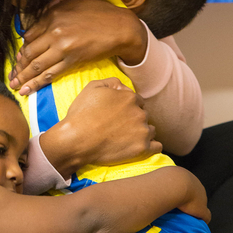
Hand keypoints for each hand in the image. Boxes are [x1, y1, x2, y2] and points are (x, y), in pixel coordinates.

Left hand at [10, 0, 147, 94]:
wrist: (121, 27)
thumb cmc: (101, 12)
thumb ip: (57, 1)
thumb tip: (43, 5)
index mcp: (52, 15)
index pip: (28, 35)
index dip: (22, 49)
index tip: (18, 58)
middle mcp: (54, 30)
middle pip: (28, 51)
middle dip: (18, 66)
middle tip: (11, 76)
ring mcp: (62, 46)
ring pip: (36, 65)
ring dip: (23, 77)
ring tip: (14, 86)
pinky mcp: (72, 59)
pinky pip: (49, 74)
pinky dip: (36, 83)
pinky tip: (27, 90)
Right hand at [39, 78, 160, 179]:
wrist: (76, 140)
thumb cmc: (81, 114)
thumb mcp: (92, 87)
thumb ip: (112, 83)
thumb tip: (123, 87)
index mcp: (130, 97)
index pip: (137, 101)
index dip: (127, 107)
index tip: (118, 115)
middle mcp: (140, 113)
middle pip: (144, 115)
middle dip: (135, 119)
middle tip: (120, 127)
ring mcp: (142, 131)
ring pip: (151, 130)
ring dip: (142, 132)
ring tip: (127, 138)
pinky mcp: (142, 149)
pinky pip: (157, 147)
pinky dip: (151, 147)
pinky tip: (140, 146)